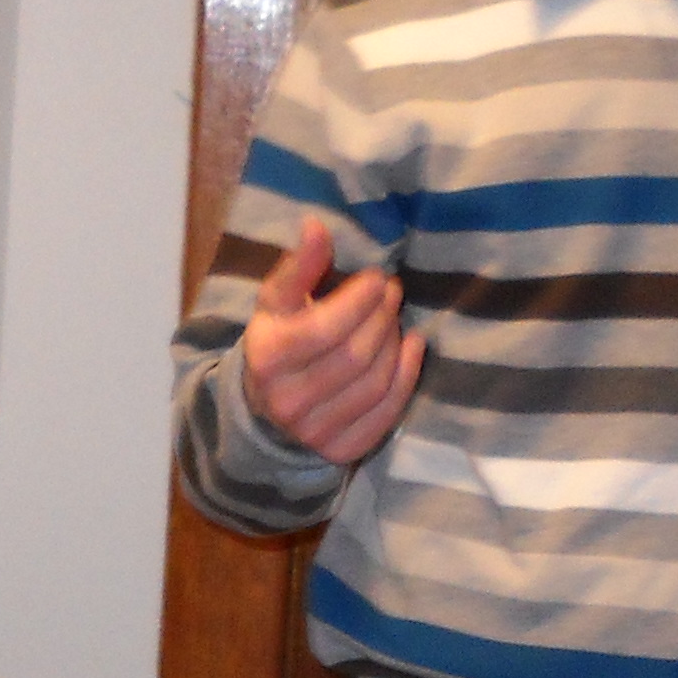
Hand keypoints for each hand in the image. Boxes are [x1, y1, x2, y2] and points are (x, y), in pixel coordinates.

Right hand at [238, 217, 421, 465]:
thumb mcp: (277, 303)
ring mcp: (315, 432)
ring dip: (394, 343)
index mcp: (268, 359)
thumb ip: (298, 266)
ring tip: (394, 319)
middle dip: (382, 318)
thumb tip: (316, 226)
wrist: (266, 412)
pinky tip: (411, 347)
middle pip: (356, 356)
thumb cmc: (279, 343)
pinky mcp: (341, 451)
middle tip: (392, 294)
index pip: (326, 329)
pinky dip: (407, 376)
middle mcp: (287, 401)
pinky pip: (387, 412)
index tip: (378, 279)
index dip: (360, 301)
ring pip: (375, 382)